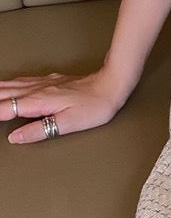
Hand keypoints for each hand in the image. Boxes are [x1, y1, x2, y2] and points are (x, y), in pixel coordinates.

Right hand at [0, 70, 127, 143]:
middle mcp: (38, 89)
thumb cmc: (95, 106)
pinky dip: (10, 84)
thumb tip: (15, 137)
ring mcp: (45, 83)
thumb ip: (39, 130)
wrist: (112, 84)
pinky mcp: (52, 80)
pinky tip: (9, 85)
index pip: (5, 108)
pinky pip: (24, 81)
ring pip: (12, 85)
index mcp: (39, 101)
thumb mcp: (68, 124)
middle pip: (4, 93)